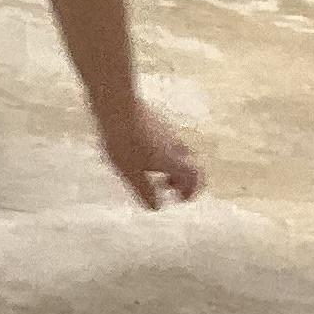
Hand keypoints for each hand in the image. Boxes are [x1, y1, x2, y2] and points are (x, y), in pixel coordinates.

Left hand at [93, 96, 203, 210]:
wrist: (116, 105)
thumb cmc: (122, 142)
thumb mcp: (131, 173)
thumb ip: (145, 191)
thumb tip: (156, 207)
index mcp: (173, 159)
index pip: (196, 177)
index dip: (192, 190)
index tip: (180, 199)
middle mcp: (176, 144)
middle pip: (190, 164)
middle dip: (182, 179)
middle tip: (167, 186)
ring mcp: (168, 130)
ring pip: (178, 151)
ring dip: (171, 165)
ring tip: (150, 171)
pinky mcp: (158, 119)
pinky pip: (167, 140)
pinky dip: (162, 151)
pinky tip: (141, 151)